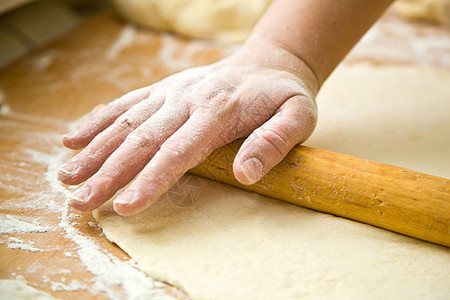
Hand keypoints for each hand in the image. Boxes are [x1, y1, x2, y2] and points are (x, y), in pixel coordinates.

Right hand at [58, 36, 318, 215]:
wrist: (270, 62)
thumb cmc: (283, 96)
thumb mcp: (297, 117)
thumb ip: (274, 143)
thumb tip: (246, 175)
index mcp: (218, 111)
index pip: (178, 152)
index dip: (151, 180)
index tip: (125, 206)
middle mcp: (187, 99)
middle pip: (143, 140)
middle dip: (109, 173)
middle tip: (81, 202)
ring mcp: (172, 92)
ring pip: (127, 122)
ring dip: (95, 150)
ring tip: (67, 176)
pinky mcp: (164, 89)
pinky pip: (126, 103)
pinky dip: (99, 120)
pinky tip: (74, 138)